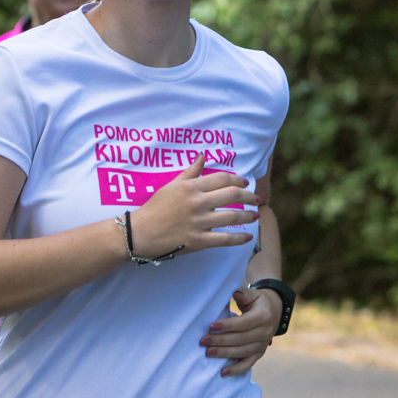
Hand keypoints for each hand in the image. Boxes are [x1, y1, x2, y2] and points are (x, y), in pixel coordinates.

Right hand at [128, 157, 259, 256]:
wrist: (140, 232)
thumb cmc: (155, 207)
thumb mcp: (171, 185)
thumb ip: (190, 172)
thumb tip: (202, 156)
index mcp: (191, 187)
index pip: (222, 179)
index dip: (238, 180)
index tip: (246, 184)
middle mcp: (197, 202)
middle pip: (232, 195)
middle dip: (249, 197)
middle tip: (257, 199)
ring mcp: (199, 222)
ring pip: (232, 216)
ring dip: (248, 216)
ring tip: (256, 215)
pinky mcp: (198, 241)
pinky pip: (224, 239)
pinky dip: (238, 238)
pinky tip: (248, 237)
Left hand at [201, 287, 282, 376]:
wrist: (273, 312)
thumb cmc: (258, 302)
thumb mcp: (253, 295)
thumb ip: (244, 295)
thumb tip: (235, 294)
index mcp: (263, 316)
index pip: (243, 323)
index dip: (227, 326)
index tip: (211, 326)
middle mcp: (265, 333)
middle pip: (240, 339)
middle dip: (220, 341)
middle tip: (203, 341)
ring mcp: (262, 345)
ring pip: (242, 352)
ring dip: (224, 354)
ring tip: (208, 353)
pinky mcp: (259, 354)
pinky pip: (247, 364)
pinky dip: (236, 370)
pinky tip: (222, 373)